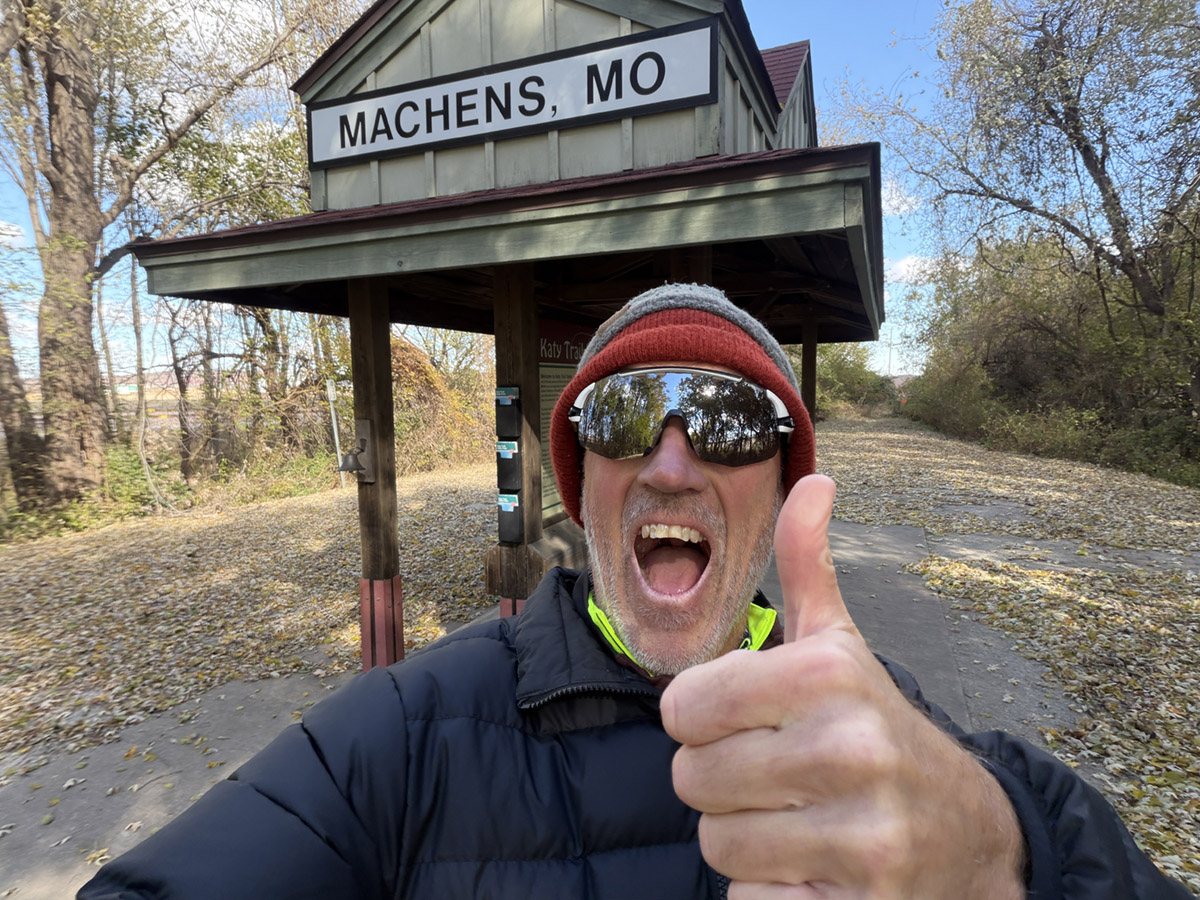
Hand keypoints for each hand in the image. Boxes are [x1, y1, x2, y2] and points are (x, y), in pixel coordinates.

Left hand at [660, 475, 1024, 898]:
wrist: (972, 838)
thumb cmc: (878, 729)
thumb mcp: (843, 646)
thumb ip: (809, 567)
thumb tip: (814, 478)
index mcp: (827, 675)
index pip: (682, 707)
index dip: (700, 721)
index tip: (742, 724)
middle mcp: (848, 748)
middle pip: (692, 781)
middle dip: (719, 783)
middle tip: (773, 778)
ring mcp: (861, 833)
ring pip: (717, 845)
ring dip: (743, 840)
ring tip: (795, 820)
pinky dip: (768, 892)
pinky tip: (813, 867)